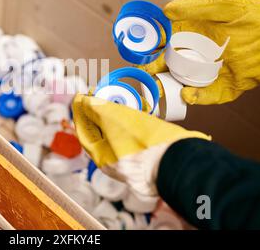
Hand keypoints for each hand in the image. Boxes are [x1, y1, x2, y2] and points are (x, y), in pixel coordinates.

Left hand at [72, 94, 209, 211]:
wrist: (180, 160)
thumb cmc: (146, 144)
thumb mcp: (115, 120)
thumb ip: (96, 110)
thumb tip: (83, 102)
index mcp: (102, 159)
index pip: (84, 132)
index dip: (80, 112)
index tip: (80, 97)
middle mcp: (115, 163)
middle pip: (99, 134)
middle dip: (96, 114)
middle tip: (96, 96)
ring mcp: (132, 160)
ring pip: (117, 135)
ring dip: (113, 117)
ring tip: (114, 100)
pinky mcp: (148, 155)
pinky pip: (133, 137)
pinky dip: (129, 123)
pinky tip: (134, 112)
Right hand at [141, 0, 259, 104]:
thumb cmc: (256, 17)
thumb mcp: (226, 6)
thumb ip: (197, 6)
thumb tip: (166, 11)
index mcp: (192, 35)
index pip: (164, 42)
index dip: (149, 47)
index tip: (137, 51)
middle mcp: (195, 55)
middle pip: (167, 66)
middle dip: (152, 72)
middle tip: (144, 74)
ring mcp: (207, 73)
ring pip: (180, 83)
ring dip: (167, 88)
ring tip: (159, 89)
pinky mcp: (221, 89)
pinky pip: (204, 96)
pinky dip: (195, 97)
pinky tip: (188, 94)